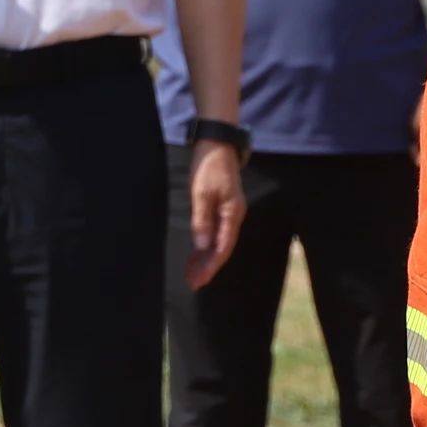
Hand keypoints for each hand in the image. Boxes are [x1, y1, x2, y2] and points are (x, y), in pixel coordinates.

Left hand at [184, 137, 245, 287]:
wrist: (216, 143)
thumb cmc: (208, 166)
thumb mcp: (201, 193)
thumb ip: (202, 221)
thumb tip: (203, 247)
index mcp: (232, 213)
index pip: (222, 248)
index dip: (210, 266)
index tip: (199, 280)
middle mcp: (233, 216)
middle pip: (221, 248)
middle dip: (207, 267)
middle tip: (193, 284)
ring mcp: (228, 211)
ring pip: (218, 242)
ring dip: (205, 258)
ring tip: (192, 275)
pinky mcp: (221, 207)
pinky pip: (214, 232)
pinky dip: (205, 245)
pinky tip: (196, 254)